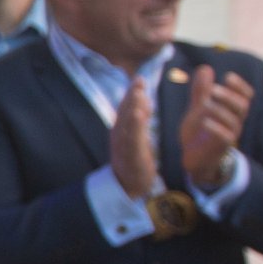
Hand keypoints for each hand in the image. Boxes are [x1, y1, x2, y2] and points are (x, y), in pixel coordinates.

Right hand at [110, 78, 155, 199]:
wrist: (126, 185)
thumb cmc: (134, 158)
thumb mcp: (138, 133)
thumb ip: (141, 115)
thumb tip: (142, 95)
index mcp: (122, 129)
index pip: (126, 107)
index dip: (132, 93)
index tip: (139, 78)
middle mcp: (119, 134)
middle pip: (124, 112)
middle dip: (131, 97)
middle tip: (138, 82)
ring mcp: (123, 145)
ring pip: (126, 124)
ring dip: (131, 108)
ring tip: (138, 94)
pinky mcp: (130, 155)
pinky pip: (132, 139)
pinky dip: (134, 126)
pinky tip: (138, 115)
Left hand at [180, 64, 252, 184]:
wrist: (194, 159)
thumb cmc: (199, 132)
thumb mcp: (198, 109)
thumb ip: (202, 91)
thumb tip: (206, 68)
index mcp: (231, 111)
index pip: (245, 96)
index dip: (240, 86)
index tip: (228, 76)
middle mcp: (235, 121)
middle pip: (242, 106)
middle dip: (229, 96)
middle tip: (213, 89)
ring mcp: (229, 135)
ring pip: (233, 120)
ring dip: (220, 109)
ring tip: (205, 103)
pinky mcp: (221, 147)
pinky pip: (225, 137)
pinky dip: (215, 127)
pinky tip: (204, 120)